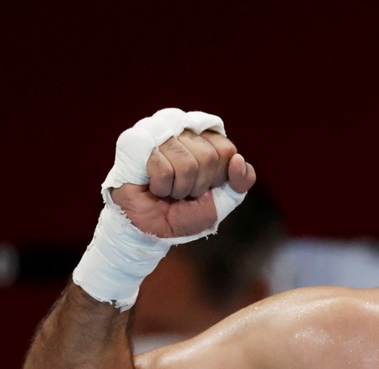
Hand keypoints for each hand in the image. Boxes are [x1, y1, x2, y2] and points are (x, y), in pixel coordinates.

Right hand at [110, 130, 255, 238]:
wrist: (155, 228)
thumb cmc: (187, 210)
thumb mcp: (225, 198)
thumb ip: (242, 180)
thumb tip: (238, 160)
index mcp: (205, 136)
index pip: (226, 150)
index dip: (217, 177)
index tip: (205, 186)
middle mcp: (182, 128)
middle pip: (208, 157)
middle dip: (198, 185)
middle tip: (184, 191)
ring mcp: (158, 133)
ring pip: (186, 163)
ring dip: (179, 188)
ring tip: (169, 190)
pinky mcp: (135, 144)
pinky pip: (162, 168)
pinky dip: (161, 187)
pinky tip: (153, 187)